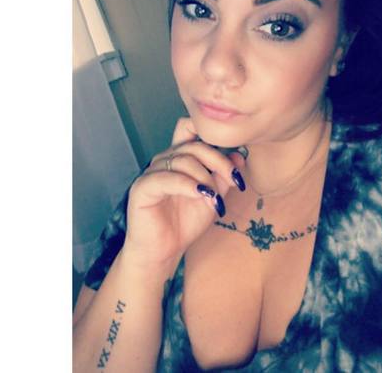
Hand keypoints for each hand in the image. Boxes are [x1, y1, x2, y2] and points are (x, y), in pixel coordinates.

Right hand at [121, 117, 246, 268]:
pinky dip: (187, 184)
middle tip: (234, 180)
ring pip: (183, 160)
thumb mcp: (212, 197)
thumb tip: (239, 156)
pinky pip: (166, 178)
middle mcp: (164, 160)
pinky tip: (200, 194)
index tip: (234, 156)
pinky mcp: (142, 187)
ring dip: (205, 177)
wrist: (163, 252)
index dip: (210, 134)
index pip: (189, 128)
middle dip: (219, 161)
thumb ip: (223, 176)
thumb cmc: (185, 223)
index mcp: (180, 158)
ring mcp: (152, 172)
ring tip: (215, 197)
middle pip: (194, 146)